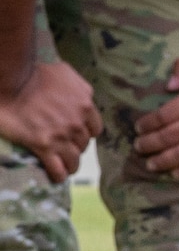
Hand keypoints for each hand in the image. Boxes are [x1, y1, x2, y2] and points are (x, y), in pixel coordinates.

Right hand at [0, 59, 101, 182]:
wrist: (11, 80)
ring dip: (70, 164)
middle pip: (84, 145)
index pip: (95, 129)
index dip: (86, 133)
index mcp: (85, 106)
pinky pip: (57, 169)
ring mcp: (61, 136)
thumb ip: (79, 86)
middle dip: (75, 146)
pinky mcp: (43, 146)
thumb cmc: (35, 72)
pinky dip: (58, 175)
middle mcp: (77, 123)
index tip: (77, 134)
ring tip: (64, 166)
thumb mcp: (65, 73)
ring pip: (74, 159)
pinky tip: (57, 177)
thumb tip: (85, 96)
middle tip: (64, 146)